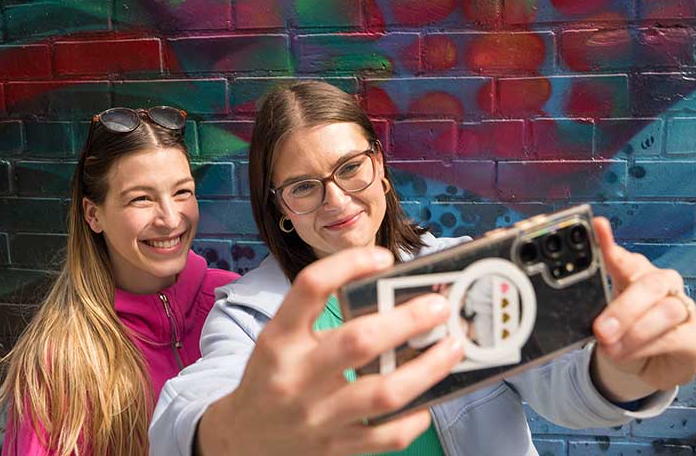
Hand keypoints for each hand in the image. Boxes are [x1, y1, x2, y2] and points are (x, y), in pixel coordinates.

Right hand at [197, 246, 463, 455]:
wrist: (241, 441)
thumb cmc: (271, 378)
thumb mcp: (279, 341)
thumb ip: (318, 318)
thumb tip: (388, 295)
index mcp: (278, 339)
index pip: (310, 287)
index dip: (349, 265)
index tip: (384, 258)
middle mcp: (295, 376)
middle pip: (358, 341)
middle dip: (407, 320)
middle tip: (439, 305)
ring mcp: (317, 417)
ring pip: (383, 392)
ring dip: (428, 368)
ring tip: (453, 346)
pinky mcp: (336, 449)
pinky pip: (387, 436)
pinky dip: (415, 415)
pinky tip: (430, 397)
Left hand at [590, 218, 695, 400]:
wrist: (640, 370)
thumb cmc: (618, 336)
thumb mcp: (598, 320)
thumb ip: (591, 307)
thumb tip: (570, 304)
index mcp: (632, 273)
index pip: (621, 255)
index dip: (609, 242)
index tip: (597, 226)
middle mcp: (659, 283)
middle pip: (647, 283)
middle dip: (623, 308)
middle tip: (600, 330)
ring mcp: (680, 307)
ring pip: (665, 309)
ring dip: (636, 330)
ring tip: (611, 346)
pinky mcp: (692, 336)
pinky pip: (675, 337)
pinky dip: (648, 346)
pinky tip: (630, 353)